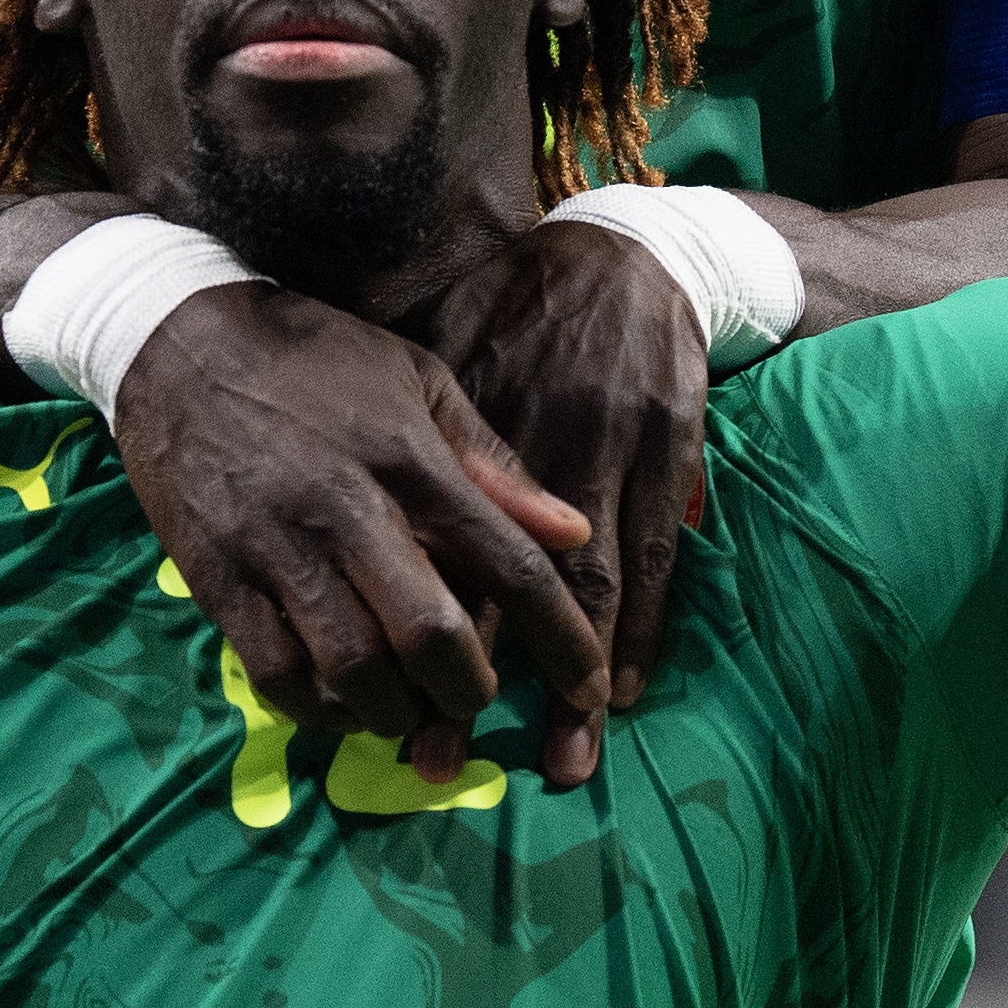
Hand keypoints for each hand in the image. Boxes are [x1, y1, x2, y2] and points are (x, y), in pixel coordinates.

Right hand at [113, 285, 612, 786]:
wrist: (176, 338)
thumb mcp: (416, 379)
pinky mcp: (218, 578)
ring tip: (412, 709)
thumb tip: (573, 532)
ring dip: (397, 711)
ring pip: (352, 668)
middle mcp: (345, 508)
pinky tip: (341, 703)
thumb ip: (493, 461)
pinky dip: (319, 710)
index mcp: (408, 456)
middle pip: (429, 633)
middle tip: (477, 698)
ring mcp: (275, 548)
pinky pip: (276, 675)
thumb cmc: (314, 357)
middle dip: (469, 690)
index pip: (506, 561)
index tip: (590, 687)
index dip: (560, 636)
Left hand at [397, 217, 709, 776]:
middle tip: (449, 761)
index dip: (418, 627)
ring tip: (565, 759)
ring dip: (580, 681)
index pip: (444, 542)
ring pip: (598, 583)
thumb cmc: (518, 298)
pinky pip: (662, 554)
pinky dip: (647, 628)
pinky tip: (624, 687)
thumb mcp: (444, 334)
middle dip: (485, 680)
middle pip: (512, 582)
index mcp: (479, 412)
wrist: (628, 246)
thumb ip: (402, 416)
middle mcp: (548, 435)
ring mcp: (618, 444)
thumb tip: (331, 474)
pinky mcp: (675, 447)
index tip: (391, 703)